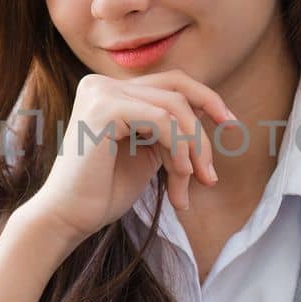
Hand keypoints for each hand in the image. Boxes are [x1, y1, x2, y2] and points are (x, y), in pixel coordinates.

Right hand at [27, 71, 235, 241]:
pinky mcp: (103, 109)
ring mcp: (100, 92)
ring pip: (174, 107)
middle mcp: (102, 83)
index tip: (231, 126)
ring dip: (191, 149)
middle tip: (210, 176)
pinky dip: (178, 147)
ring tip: (191, 183)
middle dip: (201, 135)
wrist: (68, 218)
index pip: (172, 83)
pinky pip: (161, 119)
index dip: (207, 99)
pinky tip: (179, 174)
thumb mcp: (147, 152)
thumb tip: (213, 115)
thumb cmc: (105, 191)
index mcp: (111, 89)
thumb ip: (170, 130)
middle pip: (177, 93)